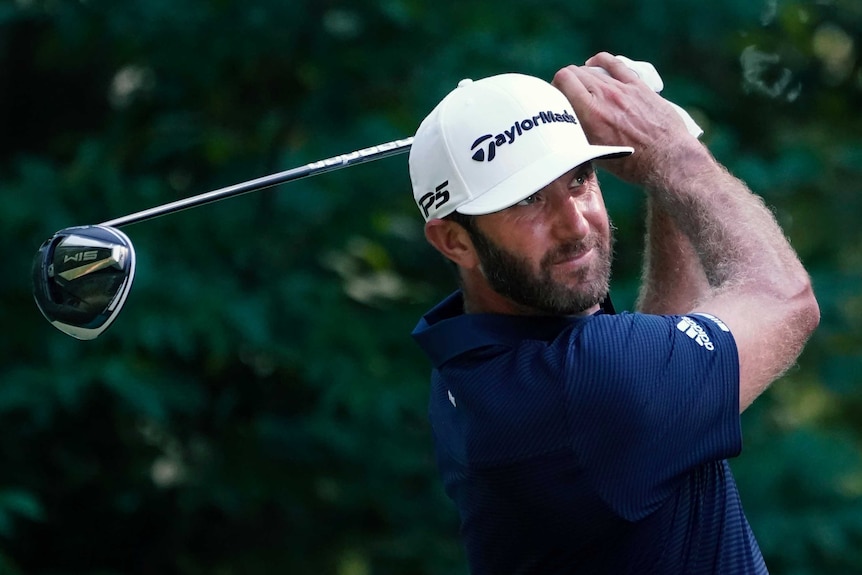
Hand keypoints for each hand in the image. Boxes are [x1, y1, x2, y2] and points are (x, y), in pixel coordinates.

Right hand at [552, 52, 701, 185]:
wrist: (666, 159)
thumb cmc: (631, 163)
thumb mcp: (595, 154)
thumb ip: (578, 134)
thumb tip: (564, 127)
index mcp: (589, 113)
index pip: (563, 80)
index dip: (555, 86)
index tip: (555, 98)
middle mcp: (604, 96)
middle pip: (575, 73)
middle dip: (566, 82)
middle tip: (566, 96)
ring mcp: (622, 88)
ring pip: (592, 69)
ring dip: (582, 76)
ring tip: (581, 87)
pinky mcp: (638, 86)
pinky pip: (615, 64)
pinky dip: (600, 61)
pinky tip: (594, 64)